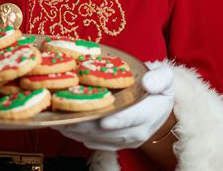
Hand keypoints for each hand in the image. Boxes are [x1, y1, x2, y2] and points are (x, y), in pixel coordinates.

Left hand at [56, 61, 174, 150]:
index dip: (117, 121)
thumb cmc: (158, 86)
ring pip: (96, 138)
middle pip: (107, 131)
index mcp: (150, 114)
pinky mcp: (115, 144)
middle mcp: (138, 132)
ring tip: (57, 118)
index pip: (132, 118)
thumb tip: (148, 83)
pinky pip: (93, 142)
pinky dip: (77, 134)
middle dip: (85, 124)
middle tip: (65, 113)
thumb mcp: (165, 77)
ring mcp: (125, 140)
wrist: (158, 104)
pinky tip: (63, 124)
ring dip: (76, 130)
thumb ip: (159, 78)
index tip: (102, 121)